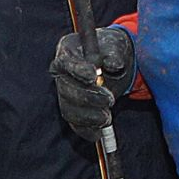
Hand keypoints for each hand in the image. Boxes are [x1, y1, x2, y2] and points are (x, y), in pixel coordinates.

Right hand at [49, 25, 134, 139]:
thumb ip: (114, 53)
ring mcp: (65, 93)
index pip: (66, 63)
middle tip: (109, 100)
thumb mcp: (116, 46)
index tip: (94, 75)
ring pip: (69, 110)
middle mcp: (61, 74)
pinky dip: (87, 130)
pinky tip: (99, 132)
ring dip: (89, 117)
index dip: (77, 69)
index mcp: (66, 52)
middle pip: (66, 89)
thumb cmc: (112, 49)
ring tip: (107, 117)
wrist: (117, 62)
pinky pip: (75, 124)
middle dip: (87, 97)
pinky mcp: (73, 109)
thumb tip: (114, 64)